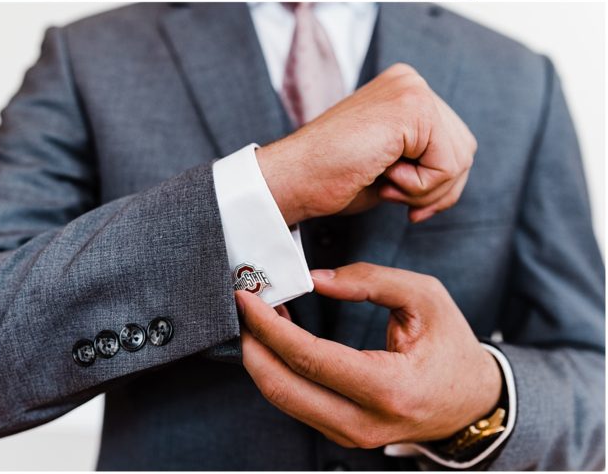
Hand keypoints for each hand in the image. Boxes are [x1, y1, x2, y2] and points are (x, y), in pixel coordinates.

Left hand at [237, 263, 501, 447]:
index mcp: (389, 389)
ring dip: (260, 356)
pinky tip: (275, 336)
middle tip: (240, 305)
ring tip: (258, 314)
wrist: (473, 403)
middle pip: (283, 387)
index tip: (246, 297)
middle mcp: (365, 423)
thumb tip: (313, 279)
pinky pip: (295, 402)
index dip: (270, 326)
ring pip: (283, 399)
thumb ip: (370, 280)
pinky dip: (276, 369)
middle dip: (252, 344)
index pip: (310, 358)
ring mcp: (351, 436)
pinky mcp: (341, 434)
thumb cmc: (451, 345)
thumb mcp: (425, 298)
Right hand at [256, 63, 476, 224]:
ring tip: (386, 185)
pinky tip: (384, 177)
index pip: (456, 142)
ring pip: (459, 159)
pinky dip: (419, 187)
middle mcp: (410, 81)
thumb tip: (459, 172)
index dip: (439, 183)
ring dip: (425, 190)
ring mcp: (412, 89)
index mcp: (404, 88)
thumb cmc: (333, 174)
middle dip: (437, 189)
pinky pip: (446, 165)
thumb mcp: (391, 160)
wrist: (297, 175)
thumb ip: (423, 154)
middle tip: (395, 196)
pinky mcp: (412, 107)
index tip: (406, 201)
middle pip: (464, 150)